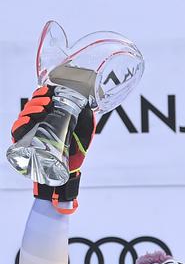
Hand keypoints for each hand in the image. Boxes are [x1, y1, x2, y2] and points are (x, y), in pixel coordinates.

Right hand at [10, 84, 95, 209]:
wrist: (69, 172)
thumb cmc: (75, 151)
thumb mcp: (83, 132)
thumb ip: (86, 120)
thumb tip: (89, 105)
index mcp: (47, 119)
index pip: (39, 102)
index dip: (40, 94)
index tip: (47, 91)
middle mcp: (36, 125)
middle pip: (30, 108)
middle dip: (37, 101)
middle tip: (46, 101)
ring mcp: (29, 134)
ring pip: (23, 118)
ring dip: (29, 111)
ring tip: (39, 109)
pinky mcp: (24, 145)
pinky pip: (17, 134)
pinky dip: (19, 126)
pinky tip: (26, 122)